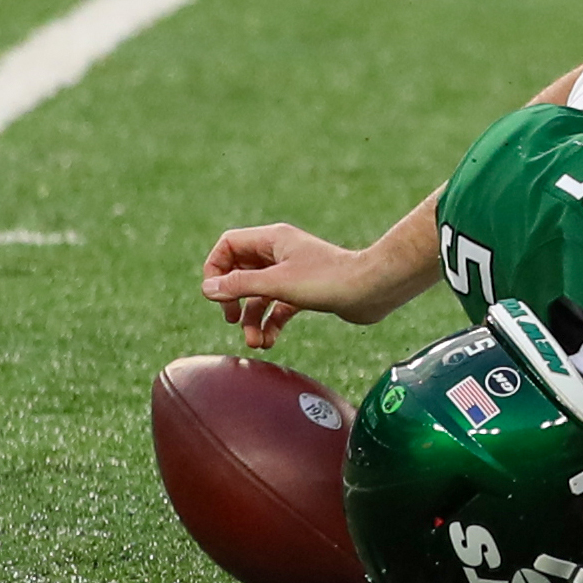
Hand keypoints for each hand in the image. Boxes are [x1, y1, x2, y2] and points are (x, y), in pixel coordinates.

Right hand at [201, 223, 396, 347]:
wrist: (373, 289)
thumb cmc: (328, 280)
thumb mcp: (277, 283)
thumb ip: (240, 285)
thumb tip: (208, 288)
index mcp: (273, 239)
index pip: (228, 246)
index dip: (215, 269)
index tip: (216, 294)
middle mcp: (281, 252)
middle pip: (240, 273)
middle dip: (233, 300)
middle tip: (232, 319)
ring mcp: (293, 272)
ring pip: (259, 295)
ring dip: (252, 319)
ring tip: (255, 343)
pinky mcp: (306, 291)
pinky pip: (278, 307)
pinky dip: (271, 323)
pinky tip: (269, 341)